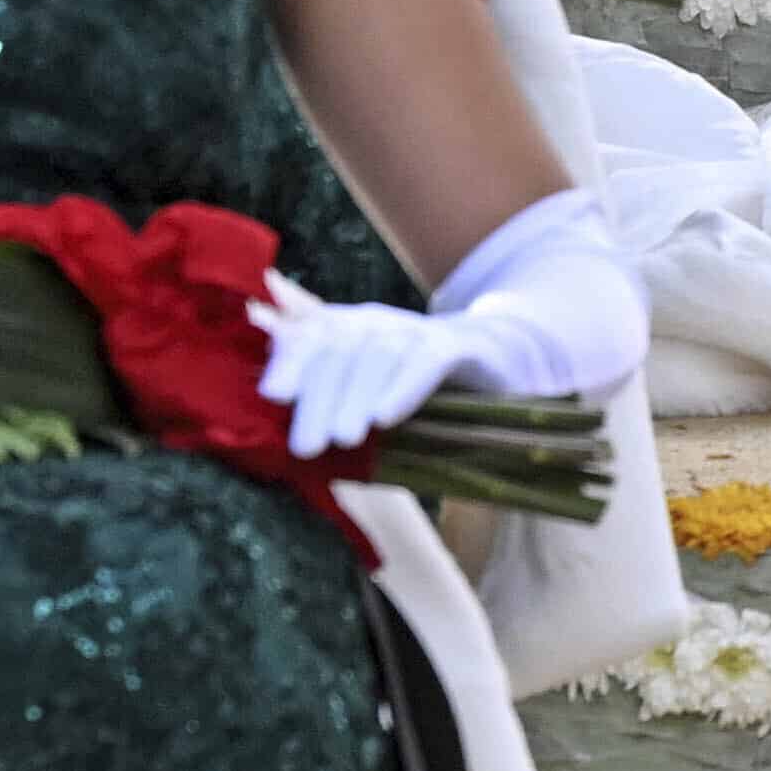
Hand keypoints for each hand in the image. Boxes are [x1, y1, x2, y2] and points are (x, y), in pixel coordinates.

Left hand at [249, 277, 488, 458]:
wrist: (498, 358)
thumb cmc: (415, 387)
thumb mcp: (366, 392)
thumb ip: (325, 402)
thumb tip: (272, 424)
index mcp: (349, 329)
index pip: (312, 336)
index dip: (291, 361)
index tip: (274, 396)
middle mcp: (379, 324)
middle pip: (341, 350)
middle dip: (319, 399)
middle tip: (306, 446)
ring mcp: (420, 331)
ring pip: (380, 355)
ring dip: (356, 397)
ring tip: (343, 439)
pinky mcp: (460, 347)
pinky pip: (427, 361)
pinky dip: (404, 388)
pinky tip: (386, 418)